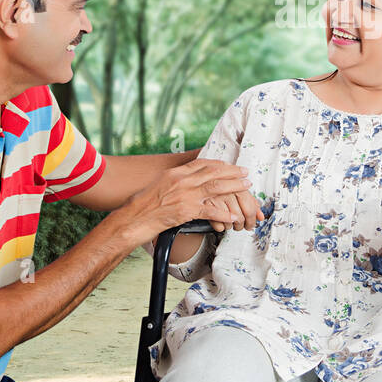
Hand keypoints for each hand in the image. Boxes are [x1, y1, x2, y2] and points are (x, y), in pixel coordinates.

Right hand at [129, 158, 250, 235]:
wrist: (134, 218)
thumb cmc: (144, 205)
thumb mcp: (160, 185)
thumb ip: (175, 181)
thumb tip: (186, 179)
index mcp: (176, 173)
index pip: (202, 163)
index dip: (219, 164)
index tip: (230, 165)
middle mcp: (182, 180)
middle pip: (214, 172)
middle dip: (232, 172)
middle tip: (246, 173)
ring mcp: (185, 195)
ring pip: (216, 187)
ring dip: (234, 186)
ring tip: (246, 187)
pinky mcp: (186, 210)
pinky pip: (211, 210)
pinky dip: (224, 213)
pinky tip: (234, 215)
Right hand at [205, 188, 261, 232]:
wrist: (205, 182)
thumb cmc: (225, 188)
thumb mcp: (241, 191)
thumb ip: (253, 204)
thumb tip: (261, 217)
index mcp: (238, 186)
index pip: (250, 209)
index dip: (252, 220)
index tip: (252, 224)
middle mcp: (227, 192)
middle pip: (240, 218)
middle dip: (242, 225)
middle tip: (241, 225)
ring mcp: (215, 199)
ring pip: (229, 223)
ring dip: (231, 226)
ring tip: (230, 220)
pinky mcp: (206, 207)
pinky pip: (218, 225)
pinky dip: (221, 226)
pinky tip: (221, 220)